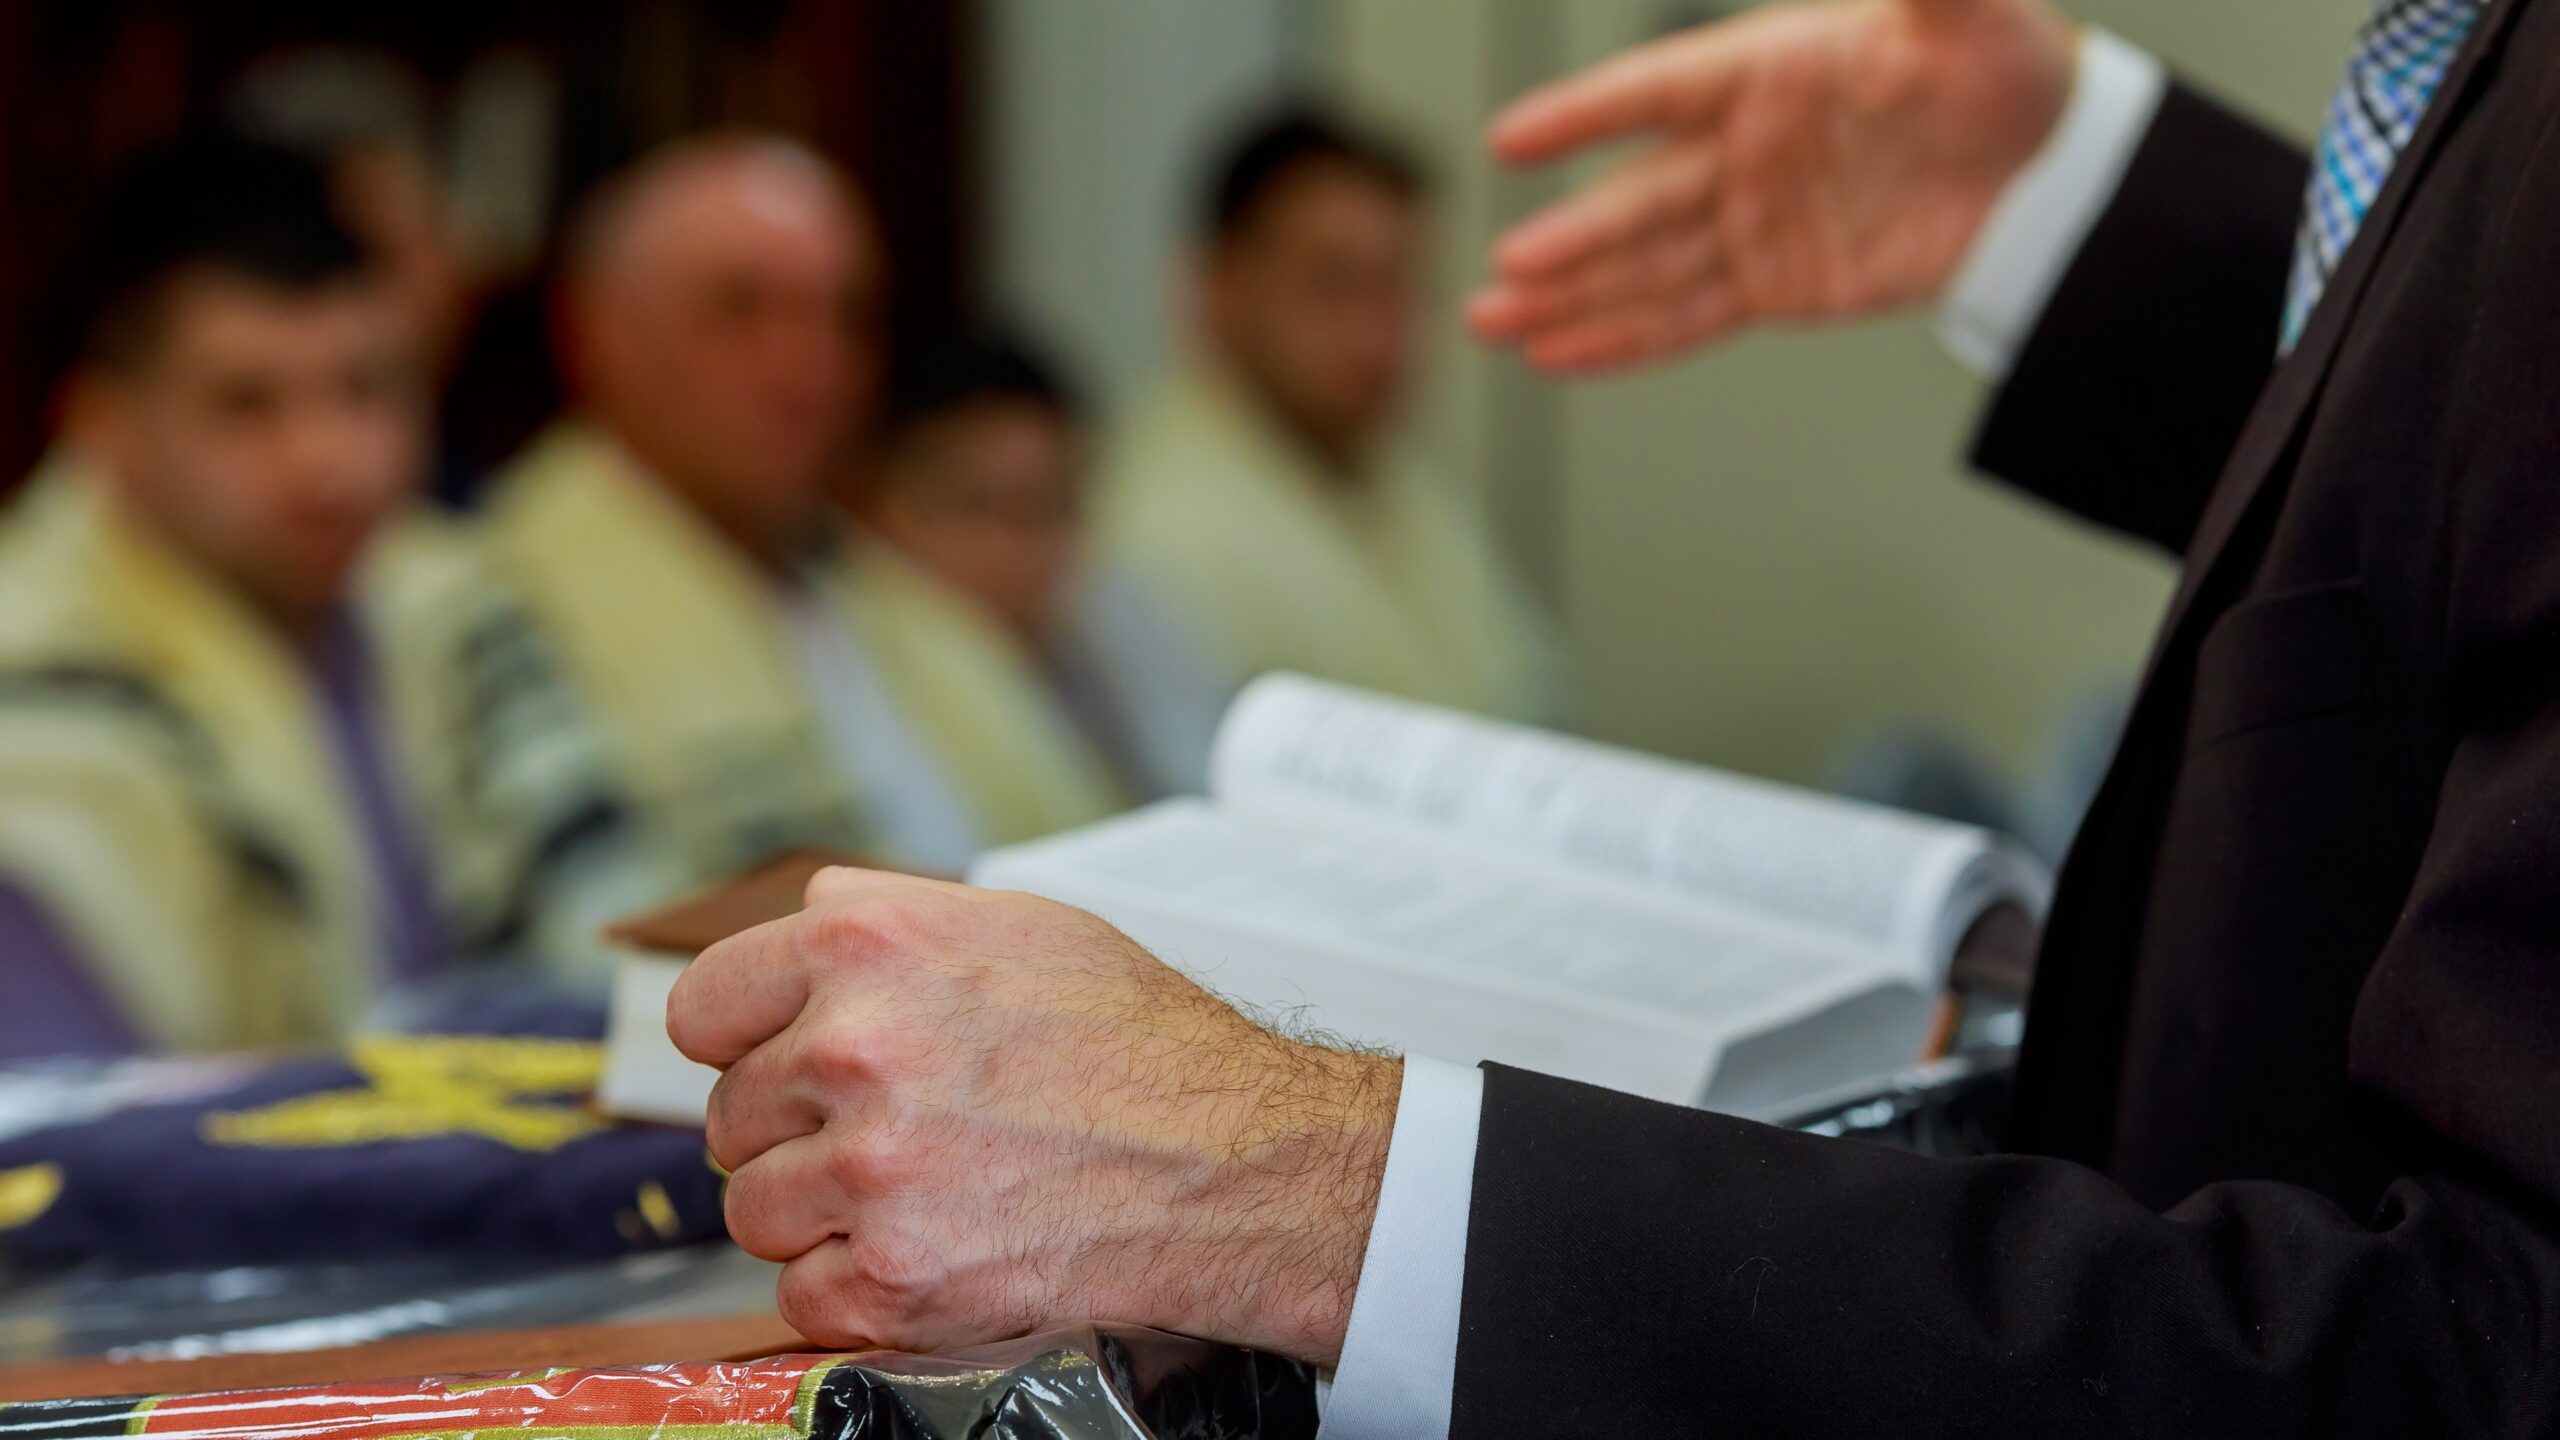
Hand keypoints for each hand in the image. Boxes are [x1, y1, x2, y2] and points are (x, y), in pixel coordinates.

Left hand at [666, 866, 1399, 1363]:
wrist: (1237, 1159)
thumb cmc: (1143, 1044)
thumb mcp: (1017, 924)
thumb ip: (885, 918)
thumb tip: (797, 927)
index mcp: (867, 945)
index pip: (705, 1006)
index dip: (742, 1041)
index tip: (773, 1066)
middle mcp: (853, 1050)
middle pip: (730, 1119)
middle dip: (794, 1135)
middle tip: (886, 1138)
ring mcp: (871, 1170)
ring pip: (757, 1212)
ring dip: (819, 1218)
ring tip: (916, 1196)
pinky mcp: (897, 1277)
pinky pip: (802, 1298)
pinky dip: (854, 1292)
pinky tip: (927, 1252)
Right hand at [1469, 0, 2077, 372]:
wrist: (2052, 166)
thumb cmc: (2009, 70)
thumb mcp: (1970, 15)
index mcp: (1765, 70)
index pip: (1657, 92)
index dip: (1587, 117)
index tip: (1513, 140)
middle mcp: (1742, 147)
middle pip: (1637, 198)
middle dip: (1570, 238)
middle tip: (1508, 266)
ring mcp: (1752, 221)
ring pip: (1645, 266)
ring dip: (1569, 297)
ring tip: (1492, 321)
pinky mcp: (1776, 284)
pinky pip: (1689, 317)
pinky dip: (1625, 340)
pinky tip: (1560, 355)